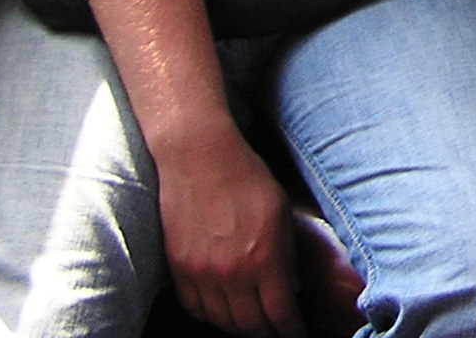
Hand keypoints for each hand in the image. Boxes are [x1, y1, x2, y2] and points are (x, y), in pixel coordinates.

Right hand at [155, 122, 304, 337]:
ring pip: (221, 321)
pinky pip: (195, 307)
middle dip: (267, 333)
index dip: (291, 331)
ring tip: (252, 323)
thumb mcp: (281, 211)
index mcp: (264, 258)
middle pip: (250, 324)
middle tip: (276, 331)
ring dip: (239, 326)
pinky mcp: (177, 268)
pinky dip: (210, 315)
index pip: (280, 314)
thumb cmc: (246, 176)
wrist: (198, 156)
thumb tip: (292, 286)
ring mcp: (200, 273)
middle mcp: (231, 273)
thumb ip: (287, 253)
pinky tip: (221, 310)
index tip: (297, 335)